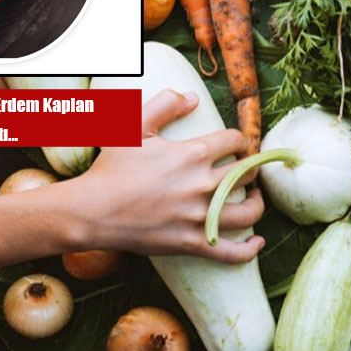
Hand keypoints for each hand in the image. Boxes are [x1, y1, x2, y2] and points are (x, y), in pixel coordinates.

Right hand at [64, 89, 264, 262]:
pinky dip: (249, 250)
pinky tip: (257, 243)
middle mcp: (202, 185)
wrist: (91, 211)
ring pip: (249, 212)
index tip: (236, 144)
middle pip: (248, 173)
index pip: (235, 140)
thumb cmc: (111, 167)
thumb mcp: (133, 125)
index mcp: (193, 154)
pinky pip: (231, 252)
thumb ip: (164, 104)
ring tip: (256, 198)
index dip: (239, 139)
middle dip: (252, 168)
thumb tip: (194, 98)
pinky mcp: (191, 243)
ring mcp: (198, 216)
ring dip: (259, 204)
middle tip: (248, 169)